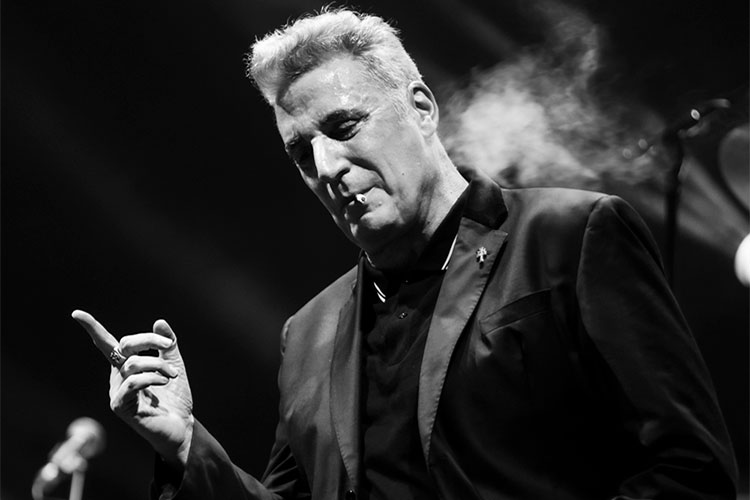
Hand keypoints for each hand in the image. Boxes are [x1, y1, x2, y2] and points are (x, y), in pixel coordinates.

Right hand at [72, 310, 193, 468]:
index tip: (77, 313)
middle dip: (148, 341)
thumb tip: (159, 322)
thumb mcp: (175, 365)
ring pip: (132, 364)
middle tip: (168, 347)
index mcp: (126, 365)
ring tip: (172, 375)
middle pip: (123, 345)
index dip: (92, 328)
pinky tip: (163, 382)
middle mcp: (117, 377)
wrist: (182, 426)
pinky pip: (131, 382)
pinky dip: (151, 377)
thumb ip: (168, 345)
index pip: (107, 343)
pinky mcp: (120, 407)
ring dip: (157, 365)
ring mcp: (117, 392)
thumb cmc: (175, 398)